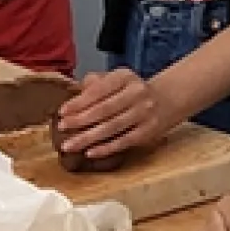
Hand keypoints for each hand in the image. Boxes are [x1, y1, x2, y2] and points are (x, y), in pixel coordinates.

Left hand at [55, 68, 179, 157]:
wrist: (167, 100)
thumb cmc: (132, 91)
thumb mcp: (117, 80)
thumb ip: (96, 84)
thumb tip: (73, 97)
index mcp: (125, 77)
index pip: (99, 90)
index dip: (79, 102)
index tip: (62, 112)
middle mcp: (137, 93)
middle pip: (104, 109)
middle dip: (80, 120)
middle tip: (62, 129)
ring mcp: (145, 113)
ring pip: (112, 127)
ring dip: (88, 138)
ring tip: (69, 145)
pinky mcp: (149, 132)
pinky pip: (124, 142)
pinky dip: (106, 149)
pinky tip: (90, 153)